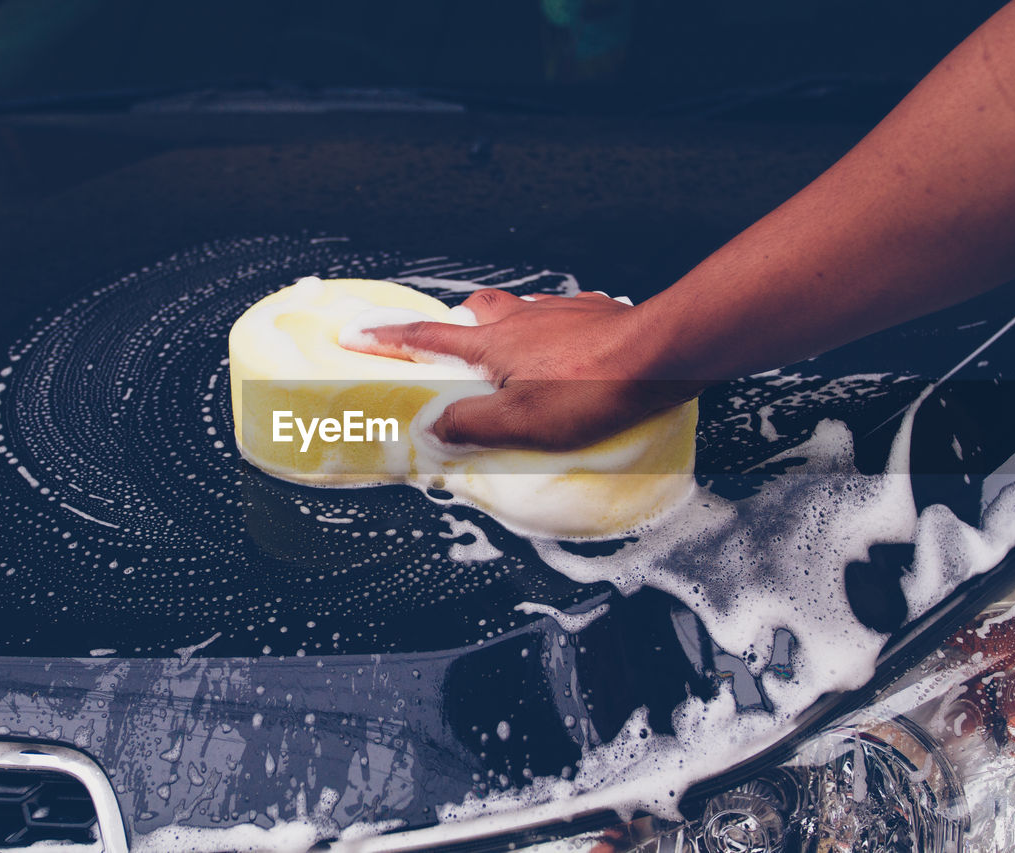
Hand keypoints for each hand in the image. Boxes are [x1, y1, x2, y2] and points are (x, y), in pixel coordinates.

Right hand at [342, 289, 700, 450]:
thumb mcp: (520, 422)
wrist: (659, 355)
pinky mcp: (594, 314)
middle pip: (474, 309)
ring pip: (519, 310)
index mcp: (493, 344)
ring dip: (506, 326)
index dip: (386, 337)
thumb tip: (432, 426)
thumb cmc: (591, 390)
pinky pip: (562, 316)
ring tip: (512, 355)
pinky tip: (568, 350)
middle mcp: (521, 319)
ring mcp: (559, 311)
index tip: (355, 332)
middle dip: (455, 323)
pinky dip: (552, 330)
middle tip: (452, 344)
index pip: (425, 336)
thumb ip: (471, 424)